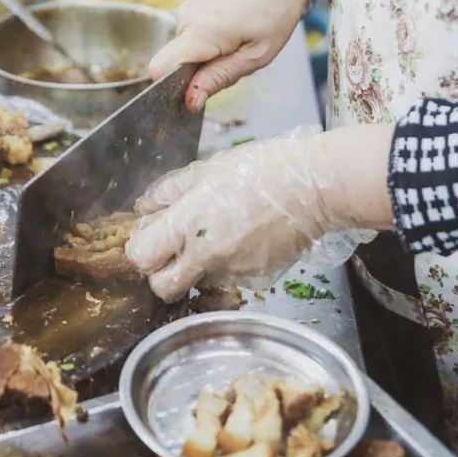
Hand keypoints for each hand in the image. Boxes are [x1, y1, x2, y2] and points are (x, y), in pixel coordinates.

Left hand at [125, 126, 394, 301]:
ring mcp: (232, 270)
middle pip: (162, 287)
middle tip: (174, 250)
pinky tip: (242, 237)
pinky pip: (227, 278)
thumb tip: (144, 209)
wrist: (315, 187)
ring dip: (197, 265)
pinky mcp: (254, 280)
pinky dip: (227, 263)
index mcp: (189, 222)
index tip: (151, 239)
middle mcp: (207, 253)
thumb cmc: (263, 170)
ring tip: (219, 232)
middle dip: (161, 273)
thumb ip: (169, 192)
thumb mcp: (207, 169)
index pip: (142, 258)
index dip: (142, 249)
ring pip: (196, 282)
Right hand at [148, 0, 335, 111]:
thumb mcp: (257, 53)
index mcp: (198, 33)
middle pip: (179, 65)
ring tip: (246, 38)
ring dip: (214, 57)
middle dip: (205, 74)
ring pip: (190, 52)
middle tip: (242, 59)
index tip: (201, 92)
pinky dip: (215, 42)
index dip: (175, 90)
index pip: (159, 71)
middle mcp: (185, 20)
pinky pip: (196, 37)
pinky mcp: (195, 6)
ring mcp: (188, 11)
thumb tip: (190, 102)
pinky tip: (240, 28)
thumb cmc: (277, 1)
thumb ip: (219, 78)